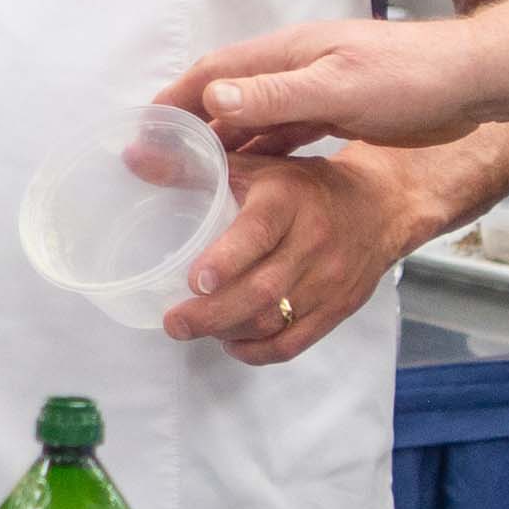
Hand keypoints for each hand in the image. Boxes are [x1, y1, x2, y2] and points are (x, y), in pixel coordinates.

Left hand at [161, 146, 439, 363]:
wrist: (379, 207)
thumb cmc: (303, 185)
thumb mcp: (254, 164)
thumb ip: (192, 166)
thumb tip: (129, 159)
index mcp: (289, 199)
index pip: (259, 232)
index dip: (227, 260)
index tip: (195, 281)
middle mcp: (313, 241)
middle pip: (263, 291)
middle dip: (213, 314)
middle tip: (175, 323)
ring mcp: (328, 280)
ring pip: (276, 321)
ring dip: (230, 332)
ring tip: (196, 328)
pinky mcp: (337, 309)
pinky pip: (294, 343)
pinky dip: (258, 350)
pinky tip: (232, 342)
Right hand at [167, 20, 496, 153]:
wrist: (473, 81)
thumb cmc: (411, 79)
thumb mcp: (339, 88)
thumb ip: (275, 96)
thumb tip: (212, 98)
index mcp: (287, 55)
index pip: (214, 75)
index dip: (175, 101)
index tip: (143, 131)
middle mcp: (294, 70)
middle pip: (227, 98)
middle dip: (189, 127)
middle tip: (156, 164)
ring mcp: (316, 90)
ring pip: (254, 119)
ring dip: (222, 144)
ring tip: (190, 179)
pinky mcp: (338, 112)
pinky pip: (284, 133)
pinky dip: (260, 153)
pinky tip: (250, 177)